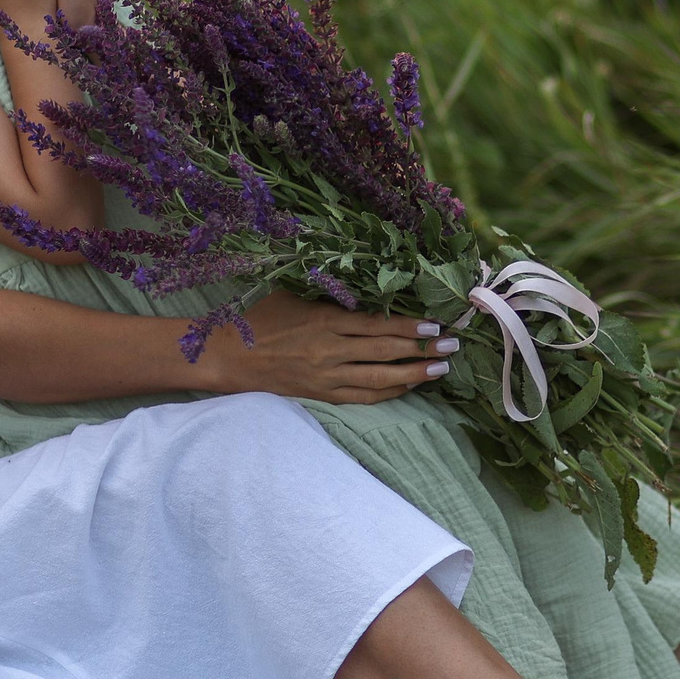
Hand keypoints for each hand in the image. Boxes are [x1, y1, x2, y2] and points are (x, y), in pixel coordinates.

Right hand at [194, 292, 460, 405]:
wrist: (226, 357)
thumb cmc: (260, 318)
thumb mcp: (293, 294)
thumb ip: (329, 293)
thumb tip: (368, 281)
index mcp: (324, 322)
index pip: (376, 325)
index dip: (407, 327)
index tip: (433, 323)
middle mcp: (329, 352)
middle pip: (385, 353)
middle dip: (422, 350)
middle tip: (452, 346)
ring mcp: (326, 377)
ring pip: (379, 379)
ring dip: (414, 375)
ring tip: (440, 369)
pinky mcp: (321, 395)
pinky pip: (363, 397)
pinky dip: (389, 392)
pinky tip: (409, 386)